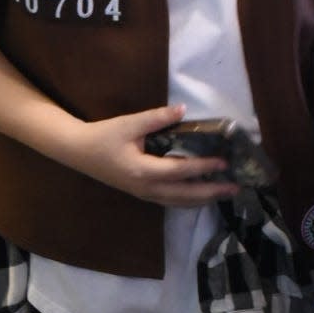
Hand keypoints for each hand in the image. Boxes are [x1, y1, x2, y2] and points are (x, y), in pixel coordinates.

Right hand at [74, 104, 240, 207]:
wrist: (78, 152)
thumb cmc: (103, 136)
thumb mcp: (128, 123)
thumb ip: (157, 118)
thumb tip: (183, 110)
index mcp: (143, 171)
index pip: (180, 172)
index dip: (203, 168)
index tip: (224, 163)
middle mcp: (146, 188)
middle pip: (185, 195)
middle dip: (211, 192)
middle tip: (235, 188)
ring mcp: (144, 194)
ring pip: (179, 202)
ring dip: (203, 199)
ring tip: (224, 194)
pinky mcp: (142, 194)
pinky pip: (171, 201)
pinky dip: (189, 200)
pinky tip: (201, 196)